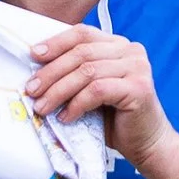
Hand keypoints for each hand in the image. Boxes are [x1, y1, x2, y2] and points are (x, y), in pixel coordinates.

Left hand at [25, 24, 175, 169]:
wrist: (146, 144)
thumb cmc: (115, 119)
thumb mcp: (91, 90)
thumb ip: (76, 74)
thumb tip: (37, 71)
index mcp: (118, 45)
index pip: (83, 34)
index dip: (56, 43)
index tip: (33, 56)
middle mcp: (131, 51)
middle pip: (82, 53)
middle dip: (51, 72)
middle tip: (31, 90)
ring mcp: (137, 67)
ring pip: (87, 72)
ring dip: (59, 91)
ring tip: (43, 107)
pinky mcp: (139, 87)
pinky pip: (97, 90)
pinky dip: (77, 104)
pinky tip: (66, 117)